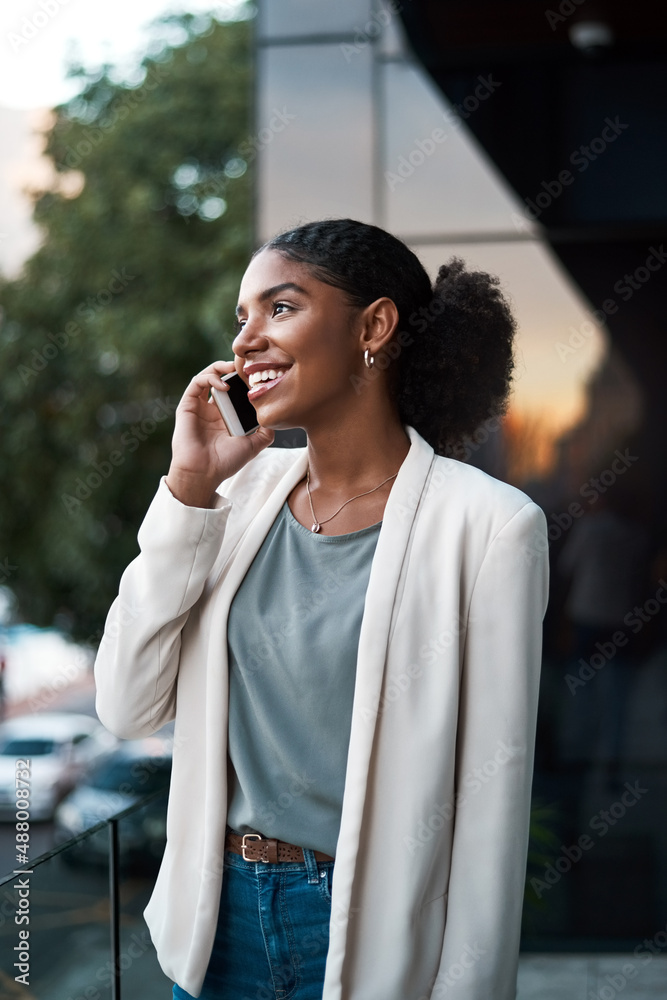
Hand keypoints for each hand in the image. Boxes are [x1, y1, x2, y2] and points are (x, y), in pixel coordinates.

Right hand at [165, 360, 274, 506]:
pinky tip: (224, 384)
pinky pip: (197, 382)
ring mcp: (199, 407)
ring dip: (220, 367)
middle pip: (222, 379)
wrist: (204, 473)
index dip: (244, 381)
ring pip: (208, 376)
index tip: (257, 376)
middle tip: (246, 366)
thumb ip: (265, 432)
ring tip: (234, 368)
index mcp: (225, 417)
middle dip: (233, 370)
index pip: (235, 391)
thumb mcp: (253, 445)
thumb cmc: (225, 462)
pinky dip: (210, 377)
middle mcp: (211, 409)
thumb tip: (275, 419)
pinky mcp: (187, 406)